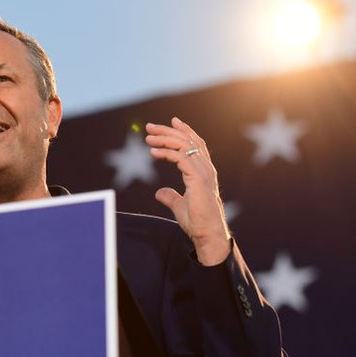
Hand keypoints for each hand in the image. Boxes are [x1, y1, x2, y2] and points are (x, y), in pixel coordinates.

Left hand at [145, 118, 229, 264]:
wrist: (207, 235)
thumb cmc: (198, 222)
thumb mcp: (179, 206)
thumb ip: (171, 197)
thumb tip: (160, 193)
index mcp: (204, 172)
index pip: (196, 145)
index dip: (184, 131)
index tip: (171, 122)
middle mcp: (206, 169)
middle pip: (188, 141)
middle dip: (168, 131)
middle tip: (150, 127)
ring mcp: (203, 173)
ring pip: (184, 146)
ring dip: (164, 139)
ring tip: (148, 138)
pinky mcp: (197, 179)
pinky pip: (180, 158)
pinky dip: (166, 153)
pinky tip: (153, 152)